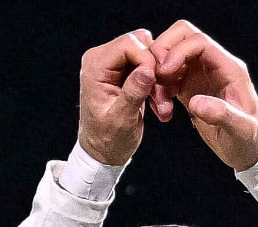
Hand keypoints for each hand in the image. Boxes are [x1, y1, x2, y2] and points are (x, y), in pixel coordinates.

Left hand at [76, 30, 161, 165]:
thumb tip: (147, 70)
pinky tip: (158, 105)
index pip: (128, 44)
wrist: (103, 151)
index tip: (157, 83)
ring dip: (160, 81)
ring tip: (161, 106)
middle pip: (140, 45)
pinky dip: (158, 85)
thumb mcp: (121, 119)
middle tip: (162, 97)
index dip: (148, 60)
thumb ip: (133, 93)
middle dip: (156, 70)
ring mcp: (114, 64)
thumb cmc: (107, 139)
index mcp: (95, 66)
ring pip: (148, 56)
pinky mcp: (125, 72)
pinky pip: (149, 67)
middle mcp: (102, 59)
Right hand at [152, 22, 257, 169]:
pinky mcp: (190, 86)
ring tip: (160, 103)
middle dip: (163, 52)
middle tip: (153, 78)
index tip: (163, 72)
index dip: (177, 51)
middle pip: (183, 37)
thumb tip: (195, 102)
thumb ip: (222, 114)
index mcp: (230, 69)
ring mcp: (201, 74)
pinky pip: (168, 75)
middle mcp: (214, 65)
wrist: (250, 151)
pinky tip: (163, 109)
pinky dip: (159, 87)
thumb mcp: (241, 131)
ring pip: (171, 54)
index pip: (199, 42)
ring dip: (158, 73)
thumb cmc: (250, 140)